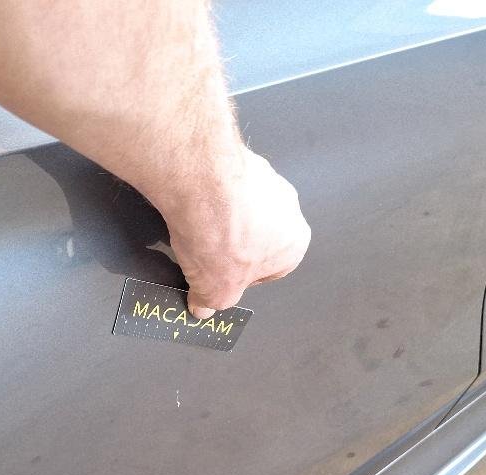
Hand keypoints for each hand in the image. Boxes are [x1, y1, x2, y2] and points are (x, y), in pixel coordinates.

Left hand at [160, 148, 310, 318]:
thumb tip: (204, 305)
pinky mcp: (241, 158)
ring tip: (193, 228)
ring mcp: (267, 179)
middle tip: (202, 254)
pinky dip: (208, 196)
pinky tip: (190, 204)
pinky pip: (224, 186)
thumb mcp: (217, 291)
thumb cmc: (224, 238)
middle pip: (255, 237)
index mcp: (295, 244)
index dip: (238, 277)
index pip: (269, 270)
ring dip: (219, 219)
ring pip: (240, 209)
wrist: (204, 185)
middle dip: (229, 247)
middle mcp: (288, 209)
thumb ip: (214, 301)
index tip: (216, 278)